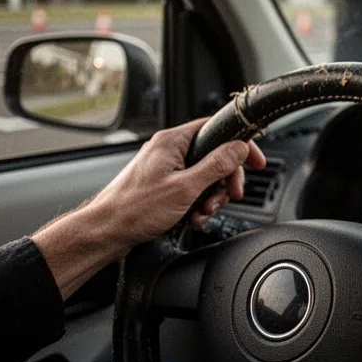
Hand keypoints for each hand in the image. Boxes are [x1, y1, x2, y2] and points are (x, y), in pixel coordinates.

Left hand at [87, 117, 265, 246]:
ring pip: (205, 175)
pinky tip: (193, 216)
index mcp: (172, 141)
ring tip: (203, 212)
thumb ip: (216, 166)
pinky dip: (198, 203)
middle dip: (225, 179)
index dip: (240, 145)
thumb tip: (239, 148)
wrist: (105, 232)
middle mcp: (169, 149)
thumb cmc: (135, 209)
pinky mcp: (163, 184)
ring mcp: (165, 167)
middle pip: (215, 155)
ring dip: (211, 196)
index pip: (217, 129)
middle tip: (230, 195)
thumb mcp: (185, 188)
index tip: (256, 162)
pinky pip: (192, 187)